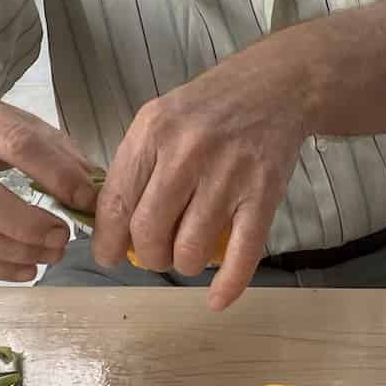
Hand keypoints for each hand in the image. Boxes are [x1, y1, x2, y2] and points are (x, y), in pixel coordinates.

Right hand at [0, 82, 99, 281]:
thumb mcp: (7, 116)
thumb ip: (52, 146)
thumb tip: (93, 186)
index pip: (12, 142)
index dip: (53, 173)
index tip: (85, 198)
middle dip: (24, 224)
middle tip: (62, 238)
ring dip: (12, 251)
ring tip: (51, 254)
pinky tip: (25, 270)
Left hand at [92, 50, 310, 309]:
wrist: (276, 86)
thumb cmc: (210, 107)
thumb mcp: (160, 118)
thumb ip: (137, 166)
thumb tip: (114, 228)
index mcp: (153, 132)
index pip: (117, 202)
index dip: (108, 241)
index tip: (110, 256)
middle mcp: (187, 153)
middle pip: (149, 232)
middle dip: (148, 256)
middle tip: (156, 254)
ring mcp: (228, 175)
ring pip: (189, 249)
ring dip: (183, 265)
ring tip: (187, 256)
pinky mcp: (263, 194)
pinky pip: (241, 254)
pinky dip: (227, 286)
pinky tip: (217, 299)